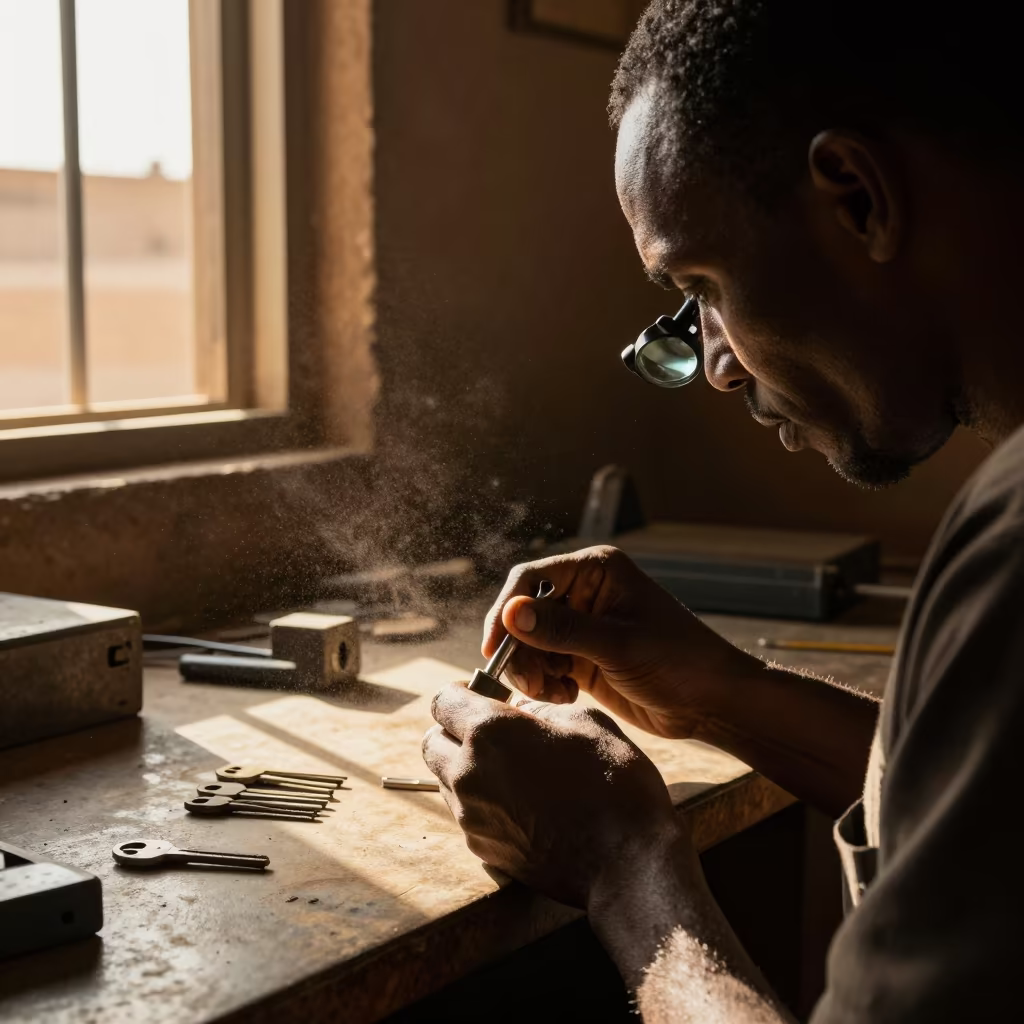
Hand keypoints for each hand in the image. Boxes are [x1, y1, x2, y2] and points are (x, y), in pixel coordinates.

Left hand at [422, 681, 686, 908]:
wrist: (626, 863)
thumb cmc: (613, 783)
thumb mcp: (586, 721)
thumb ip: (541, 710)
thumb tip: (522, 713)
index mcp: (490, 733)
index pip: (443, 701)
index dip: (463, 693)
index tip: (486, 697)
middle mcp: (469, 773)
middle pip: (432, 742)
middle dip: (455, 731)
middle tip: (495, 732)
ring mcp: (471, 816)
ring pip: (445, 779)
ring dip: (466, 768)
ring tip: (512, 770)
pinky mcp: (482, 848)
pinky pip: (466, 813)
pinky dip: (482, 801)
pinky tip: (522, 803)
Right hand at [482, 546, 758, 739]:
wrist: (712, 702)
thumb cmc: (679, 661)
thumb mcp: (619, 645)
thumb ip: (563, 630)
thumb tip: (511, 613)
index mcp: (595, 571)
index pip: (530, 579)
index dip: (506, 611)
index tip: (494, 649)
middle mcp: (583, 592)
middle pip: (523, 614)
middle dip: (520, 650)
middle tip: (531, 685)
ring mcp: (581, 626)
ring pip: (528, 643)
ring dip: (531, 671)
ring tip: (555, 694)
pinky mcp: (581, 657)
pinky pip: (542, 665)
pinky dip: (544, 684)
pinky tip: (567, 697)